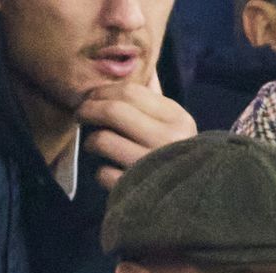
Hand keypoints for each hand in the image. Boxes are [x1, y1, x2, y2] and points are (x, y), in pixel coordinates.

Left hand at [77, 72, 196, 189]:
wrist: (196, 202)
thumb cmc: (178, 160)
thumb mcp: (176, 127)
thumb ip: (157, 100)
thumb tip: (143, 67)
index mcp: (178, 120)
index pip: (131, 92)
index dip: (103, 91)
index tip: (91, 97)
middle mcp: (168, 141)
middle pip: (114, 111)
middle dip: (88, 109)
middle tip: (80, 114)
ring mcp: (153, 167)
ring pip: (104, 140)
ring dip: (92, 141)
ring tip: (94, 145)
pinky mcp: (138, 191)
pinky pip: (103, 173)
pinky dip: (100, 172)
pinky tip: (108, 172)